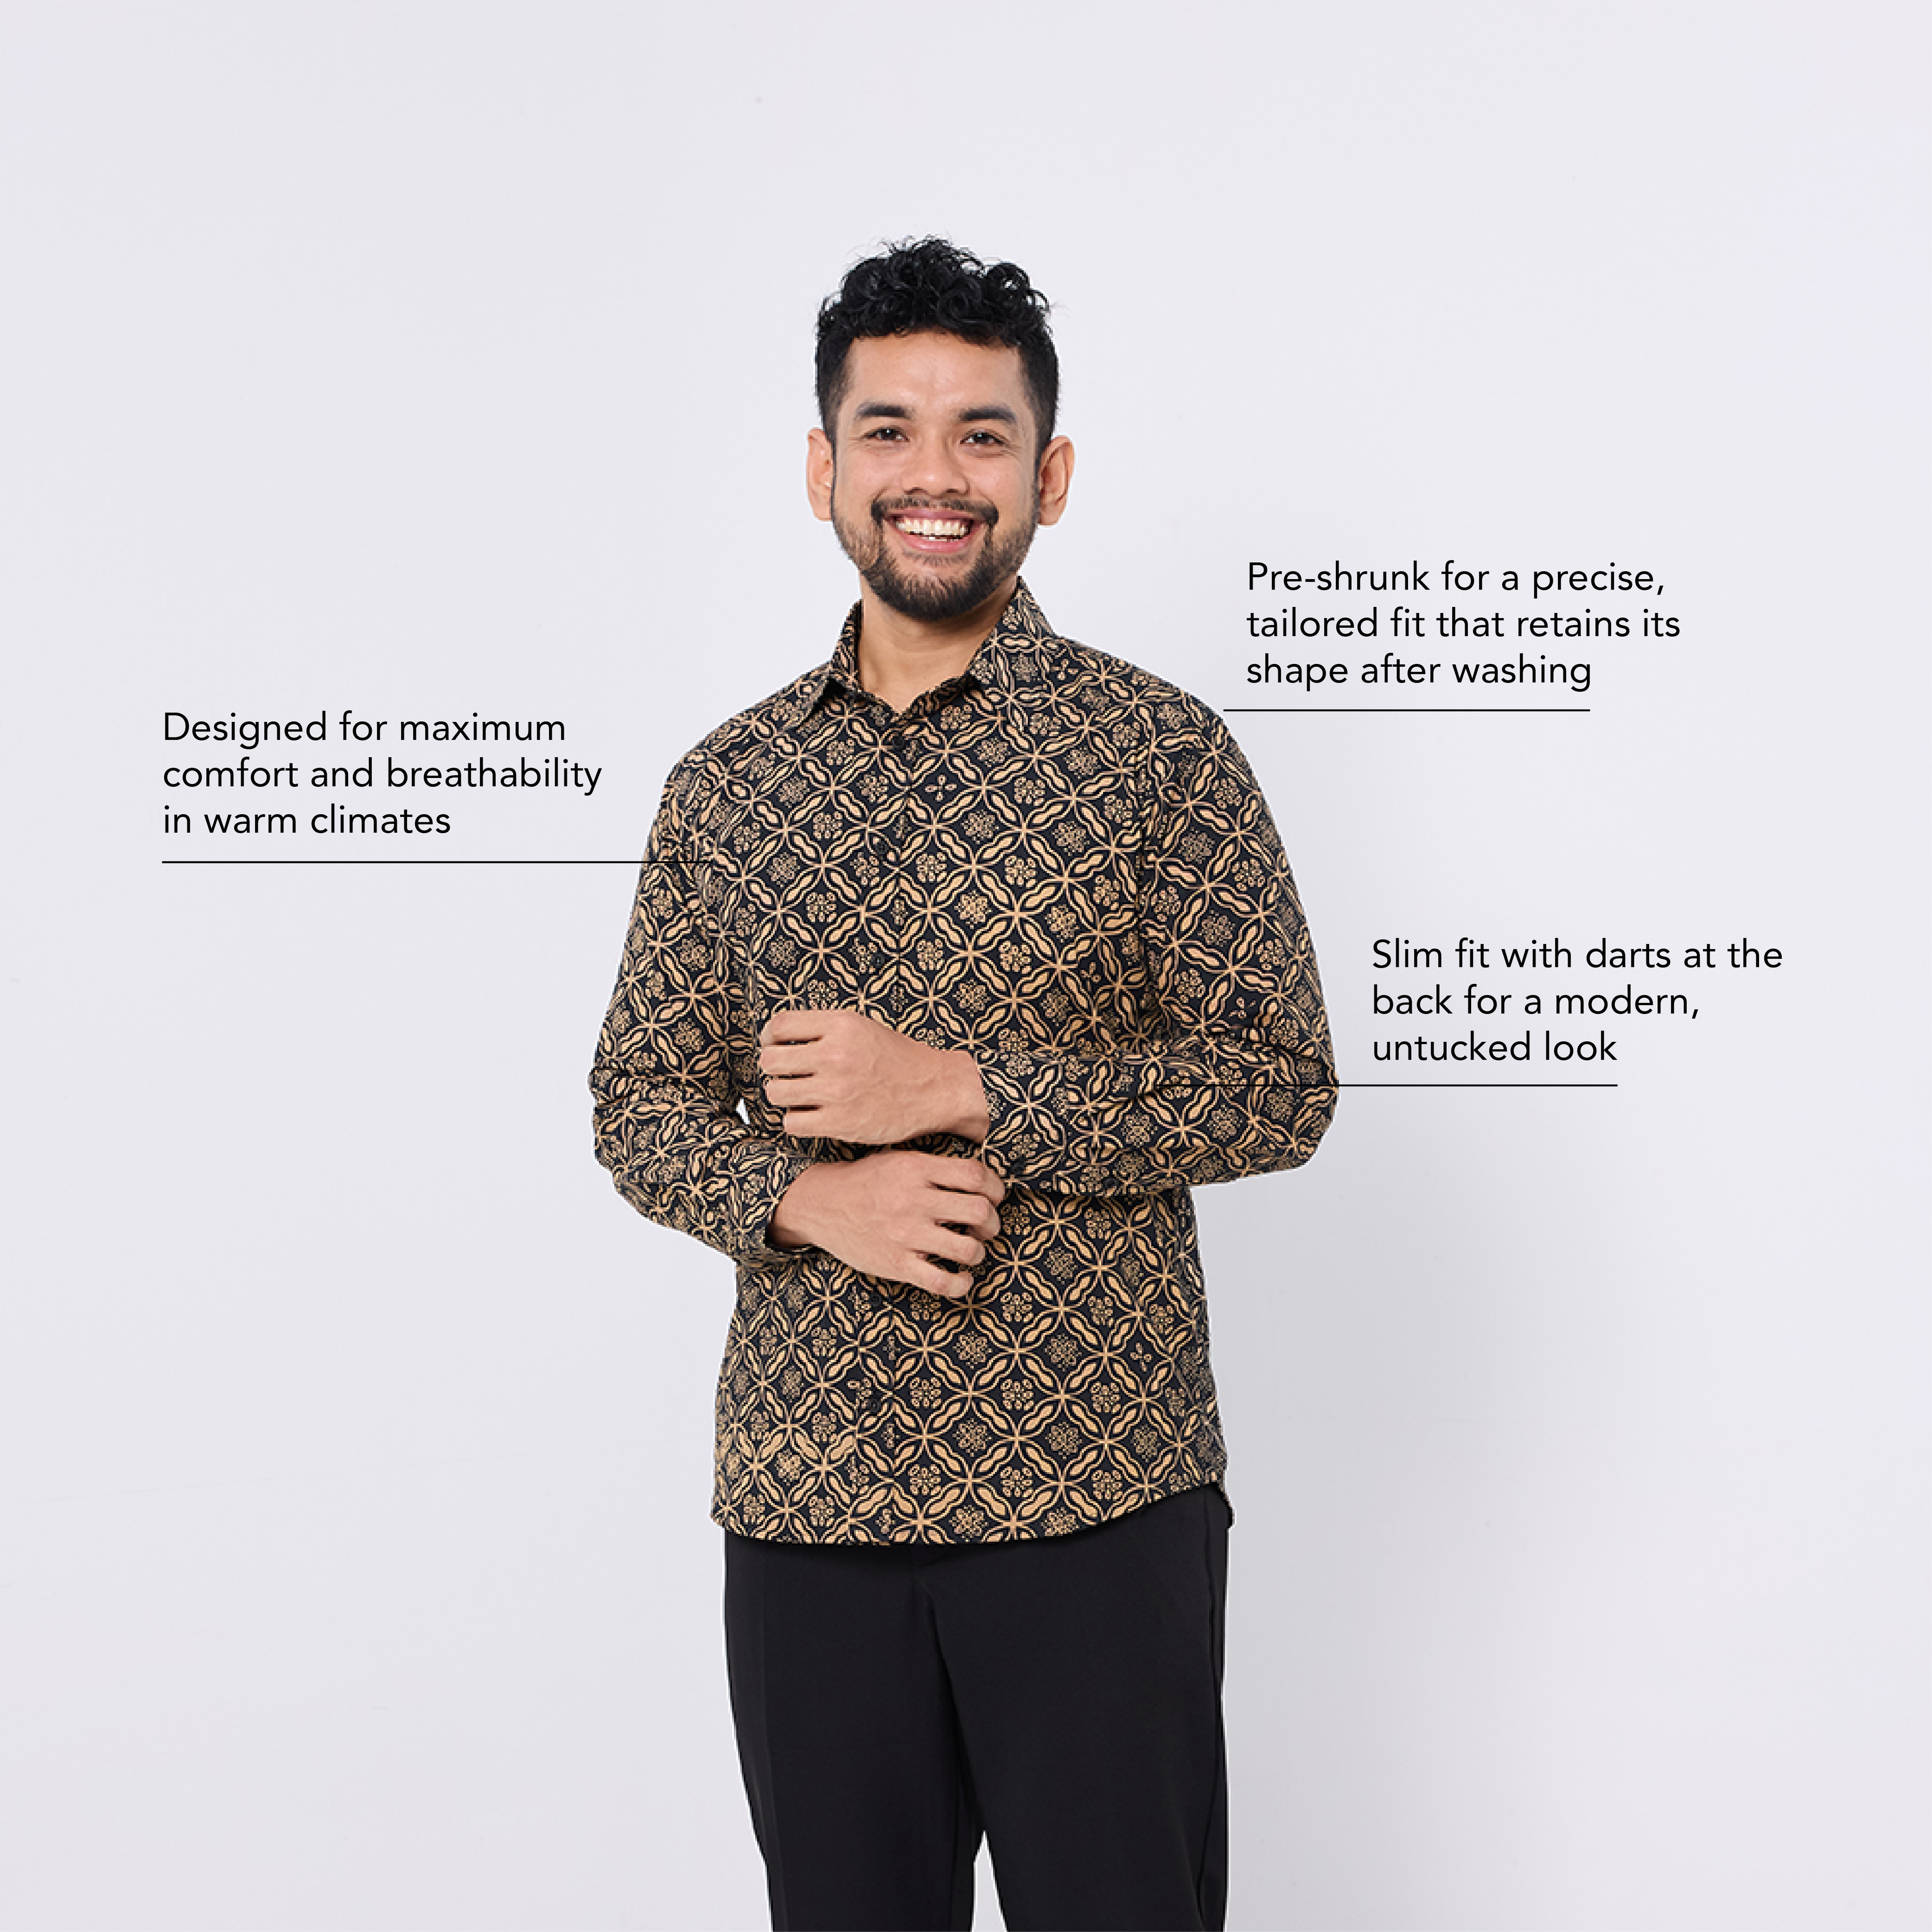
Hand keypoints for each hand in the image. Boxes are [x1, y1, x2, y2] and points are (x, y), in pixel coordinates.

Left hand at [758, 1009, 988, 1144]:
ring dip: (783, 1096)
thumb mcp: (862, 1027)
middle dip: (774, 1069)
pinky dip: (797, 1121)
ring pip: (776, 1093)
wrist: (935, 1089)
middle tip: (788, 1074)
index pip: (779, 1026)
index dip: (770, 1038)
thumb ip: (823, 1029)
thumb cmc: (897, 1059)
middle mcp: (835, 1055)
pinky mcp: (839, 1122)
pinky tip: (811, 1115)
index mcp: (841, 1025)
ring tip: (800, 1096)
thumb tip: (776, 1037)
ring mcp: (836, 1090)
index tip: (776, 1046)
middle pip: (771, 1060)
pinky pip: (791, 1123)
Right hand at [768, 1151, 1005, 1298]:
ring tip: (970, 1250)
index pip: (976, 1176)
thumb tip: (981, 1180)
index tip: (994, 1196)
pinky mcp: (896, 1264)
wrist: (821, 1204)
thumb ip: (936, 1168)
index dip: (996, 1188)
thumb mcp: (900, 1160)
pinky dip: (960, 1284)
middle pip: (979, 1211)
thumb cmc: (866, 1181)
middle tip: (985, 1226)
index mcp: (917, 1169)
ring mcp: (905, 1235)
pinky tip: (961, 1278)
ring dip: (978, 1252)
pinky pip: (941, 1282)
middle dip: (992, 1222)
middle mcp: (913, 1200)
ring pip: (967, 1249)